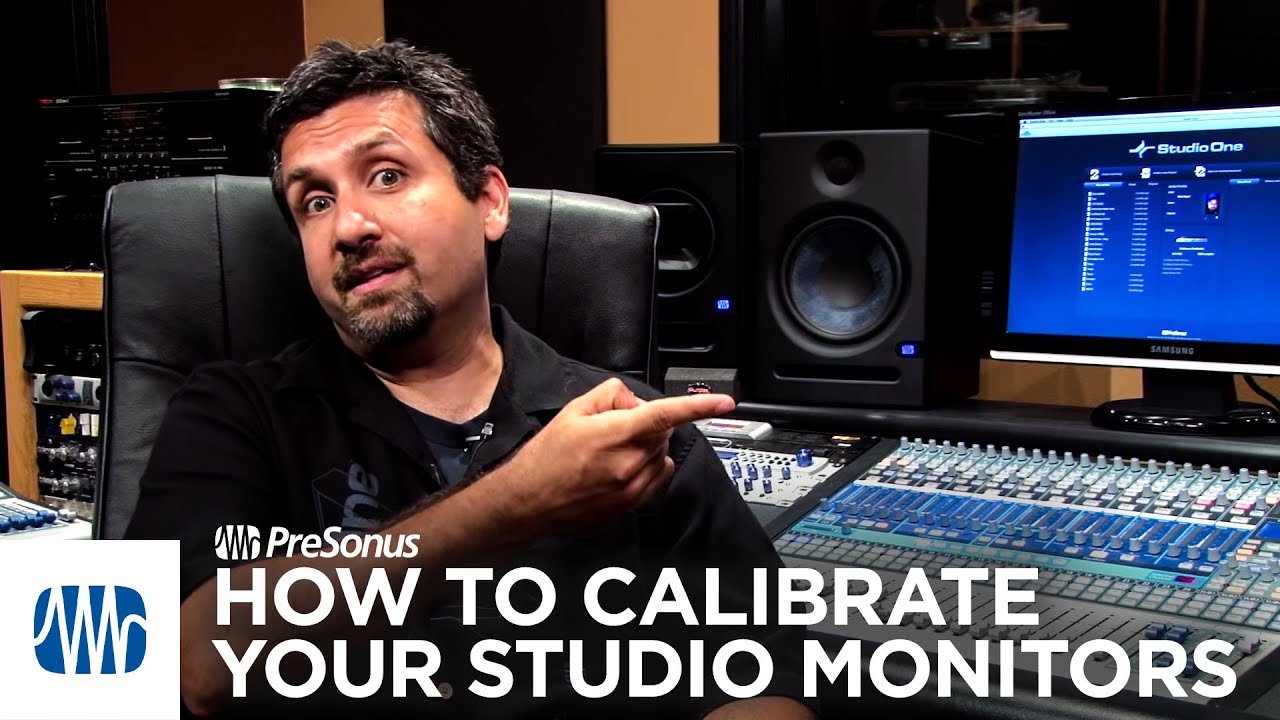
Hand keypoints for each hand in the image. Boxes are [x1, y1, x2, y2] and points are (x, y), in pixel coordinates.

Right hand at [492, 378, 733, 537]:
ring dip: (647, 446)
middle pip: (662, 431)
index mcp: (616, 434)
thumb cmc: (546, 458)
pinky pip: (658, 476)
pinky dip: (649, 465)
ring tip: (610, 451)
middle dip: (646, 422)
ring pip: (661, 454)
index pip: (666, 414)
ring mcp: (633, 487)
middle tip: (614, 426)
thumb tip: (634, 399)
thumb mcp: (573, 411)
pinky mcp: (632, 504)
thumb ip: (610, 395)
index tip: (725, 402)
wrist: (529, 501)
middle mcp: (629, 463)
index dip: (699, 406)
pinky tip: (623, 466)